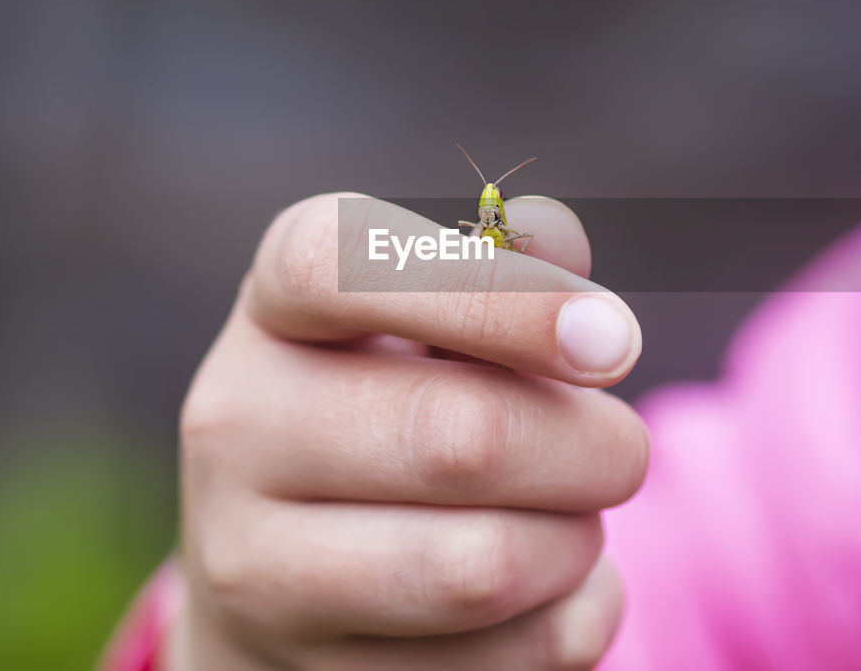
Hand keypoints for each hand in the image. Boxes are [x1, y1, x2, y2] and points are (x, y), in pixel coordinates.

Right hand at [166, 193, 648, 669]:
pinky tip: (548, 590)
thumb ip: (504, 265)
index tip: (612, 340)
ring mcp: (256, 569)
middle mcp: (237, 428)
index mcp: (273, 312)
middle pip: (462, 437)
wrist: (289, 575)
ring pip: (486, 566)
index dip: (493, 295)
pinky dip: (574, 617)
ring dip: (578, 540)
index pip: (340, 265)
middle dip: (594, 447)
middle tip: (624, 449)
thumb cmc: (397, 407)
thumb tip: (554, 234)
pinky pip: (511, 660)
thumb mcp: (431, 320)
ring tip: (571, 519)